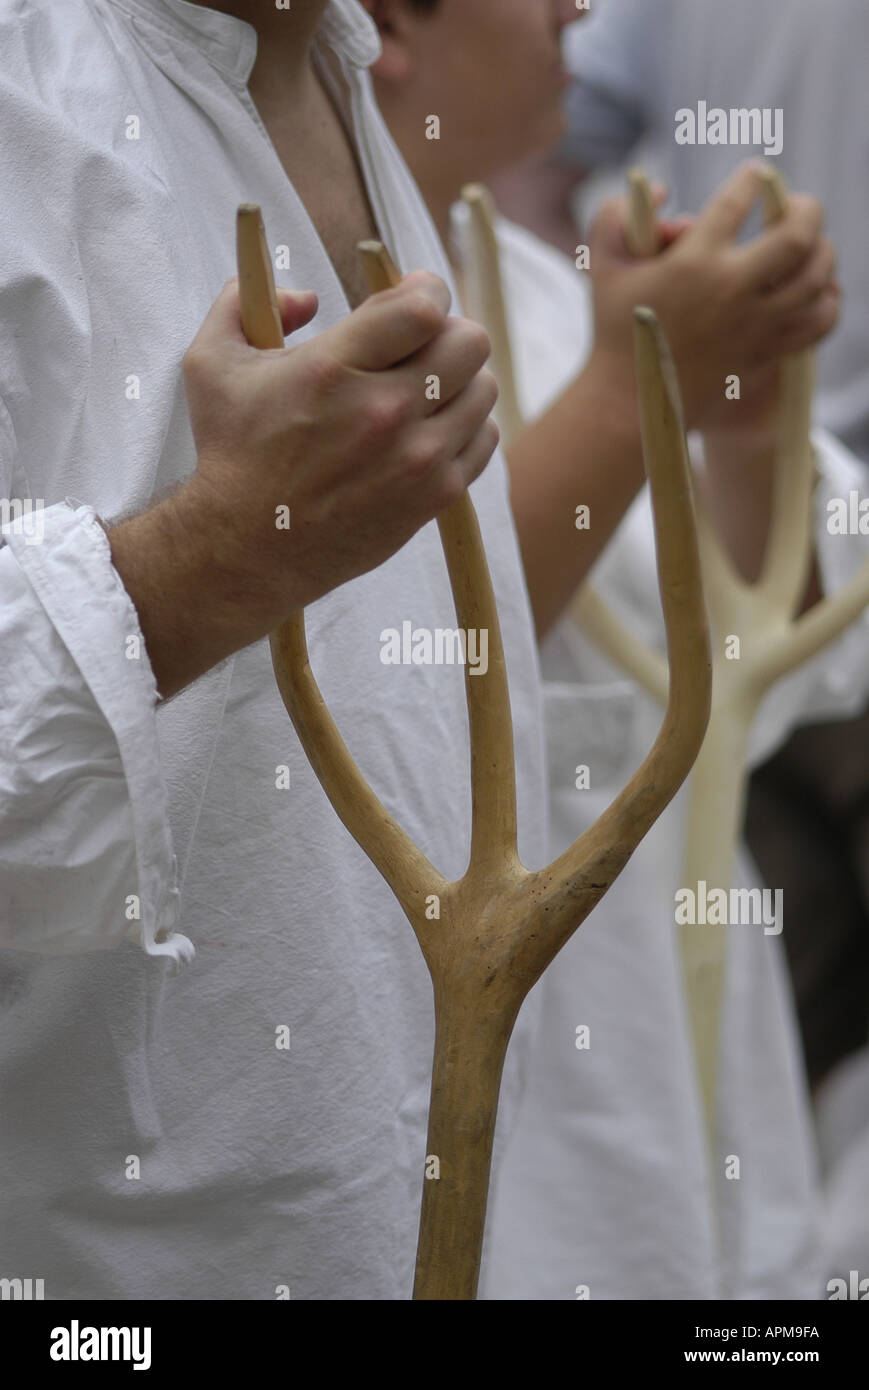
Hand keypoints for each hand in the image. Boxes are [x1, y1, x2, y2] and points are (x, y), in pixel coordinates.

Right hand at [179, 271, 498, 626]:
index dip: (426, 290)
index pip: (424, 306)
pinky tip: (433, 428)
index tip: (412, 296)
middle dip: (447, 331)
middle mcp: (383, 410)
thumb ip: (244, 303)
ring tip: (426, 389)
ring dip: (460, 380)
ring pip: (484, 388)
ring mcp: (417, 456)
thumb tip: (307, 297)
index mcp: (333, 368)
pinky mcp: (435, 494)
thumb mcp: (211, 363)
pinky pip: (484, 438)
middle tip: (421, 345)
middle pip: (469, 341)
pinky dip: (467, 425)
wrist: (248, 547)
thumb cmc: (231, 452)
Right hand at [587, 162, 839, 431]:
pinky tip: (818, 291)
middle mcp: (731, 290)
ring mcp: (754, 325)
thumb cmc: (615, 330)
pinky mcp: (765, 354)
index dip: (754, 178)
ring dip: (822, 251)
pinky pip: (818, 322)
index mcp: (693, 261)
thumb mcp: (602, 264)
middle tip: (799, 205)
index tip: (756, 174)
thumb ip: (617, 214)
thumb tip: (664, 191)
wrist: (628, 403)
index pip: (740, 200)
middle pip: (797, 233)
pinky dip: (828, 301)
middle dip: (806, 208)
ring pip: (816, 276)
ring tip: (812, 245)